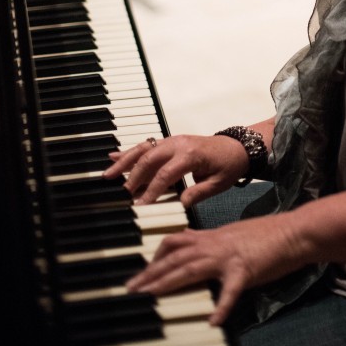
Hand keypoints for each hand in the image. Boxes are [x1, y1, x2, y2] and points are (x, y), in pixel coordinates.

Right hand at [103, 133, 249, 205]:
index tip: (140, 205)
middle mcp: (178, 144)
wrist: (237, 147)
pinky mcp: (169, 142)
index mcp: (191, 155)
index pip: (165, 174)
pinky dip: (130, 151)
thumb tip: (179, 204)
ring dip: (125, 162)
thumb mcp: (219, 184)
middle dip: (133, 177)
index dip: (151, 190)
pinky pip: (147, 145)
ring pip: (144, 149)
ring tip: (108, 175)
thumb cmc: (228, 166)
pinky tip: (113, 156)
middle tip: (121, 195)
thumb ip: (198, 193)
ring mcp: (172, 141)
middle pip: (149, 159)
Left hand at [126, 211, 305, 324]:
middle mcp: (215, 244)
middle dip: (151, 272)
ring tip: (151, 296)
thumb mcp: (235, 234)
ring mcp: (228, 256)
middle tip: (132, 287)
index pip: (176, 242)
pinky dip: (221, 307)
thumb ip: (214, 241)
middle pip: (176, 256)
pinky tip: (213, 321)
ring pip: (190, 268)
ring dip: (168, 282)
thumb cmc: (268, 234)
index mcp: (213, 237)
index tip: (142, 270)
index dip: (156, 256)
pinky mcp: (245, 270)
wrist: (294, 232)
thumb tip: (197, 246)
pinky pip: (230, 291)